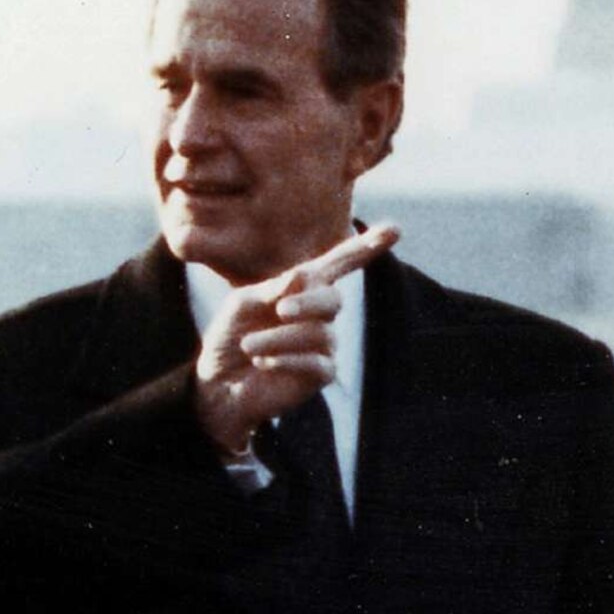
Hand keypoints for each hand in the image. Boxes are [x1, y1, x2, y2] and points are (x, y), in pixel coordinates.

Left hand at [190, 224, 399, 457]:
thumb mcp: (242, 305)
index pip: (338, 265)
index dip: (365, 248)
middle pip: (333, 300)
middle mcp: (319, 315)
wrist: (219, 384)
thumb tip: (300, 277)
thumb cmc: (230, 337)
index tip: (395, 230)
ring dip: (279, 338)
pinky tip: (263, 362)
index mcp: (303, 289)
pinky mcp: (321, 375)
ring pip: (318, 334)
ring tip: (250, 346)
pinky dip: (286, 360)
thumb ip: (270, 290)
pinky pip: (317, 363)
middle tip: (280, 310)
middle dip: (309, 302)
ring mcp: (324, 345)